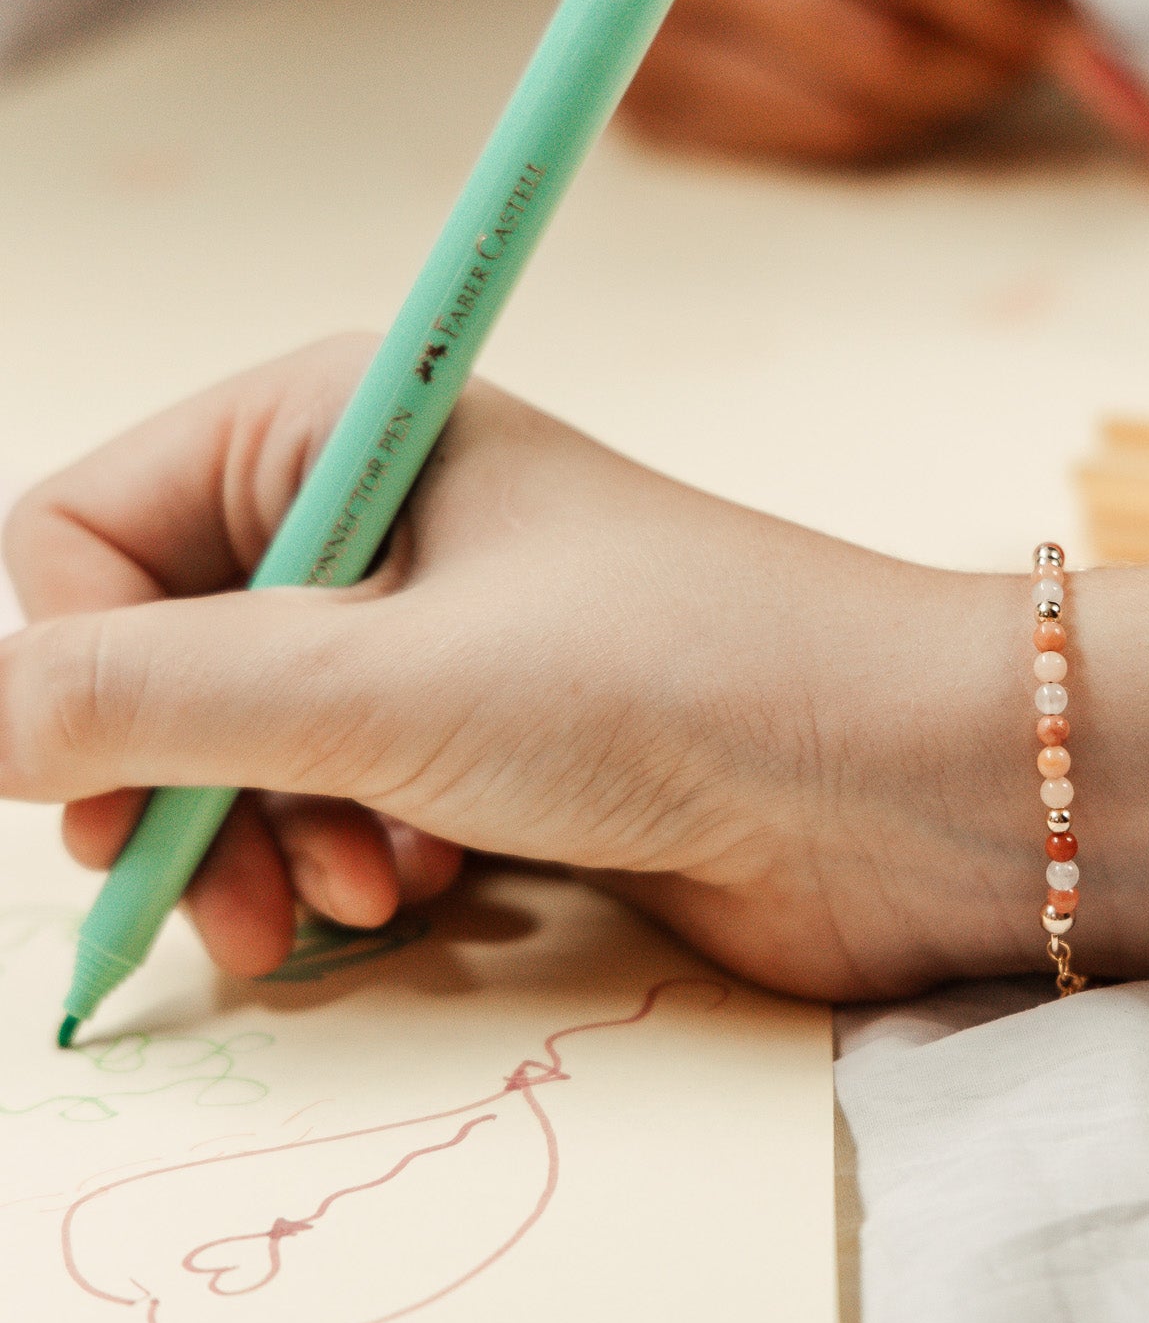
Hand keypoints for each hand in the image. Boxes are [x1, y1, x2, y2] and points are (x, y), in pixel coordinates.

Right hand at [0, 338, 1036, 999]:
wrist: (892, 784)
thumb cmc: (662, 683)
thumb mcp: (374, 683)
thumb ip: (140, 699)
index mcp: (336, 426)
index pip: (77, 536)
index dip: (68, 675)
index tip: (109, 798)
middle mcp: (375, 521)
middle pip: (156, 659)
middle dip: (175, 791)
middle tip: (239, 886)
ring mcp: (433, 638)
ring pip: (243, 753)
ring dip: (266, 847)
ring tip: (362, 893)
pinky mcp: (487, 744)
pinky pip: (338, 808)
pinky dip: (350, 868)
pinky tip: (424, 896)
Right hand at [610, 0, 1148, 166]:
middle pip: (876, 41)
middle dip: (987, 51)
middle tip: (1048, 41)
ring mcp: (650, 38)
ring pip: (855, 106)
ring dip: (952, 95)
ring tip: (996, 57)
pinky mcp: (658, 110)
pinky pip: (820, 142)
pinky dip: (897, 123)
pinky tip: (925, 85)